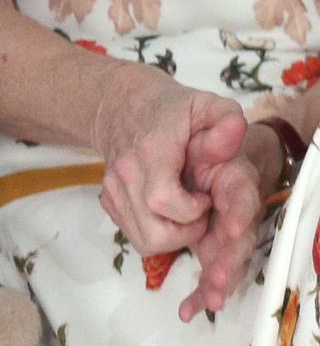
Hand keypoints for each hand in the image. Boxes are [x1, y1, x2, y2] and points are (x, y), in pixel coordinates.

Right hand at [93, 61, 246, 254]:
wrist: (122, 104)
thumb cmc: (169, 110)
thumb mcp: (205, 105)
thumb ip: (226, 117)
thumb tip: (238, 129)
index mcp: (150, 151)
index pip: (164, 200)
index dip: (193, 210)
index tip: (206, 197)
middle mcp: (126, 173)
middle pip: (154, 233)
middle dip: (186, 232)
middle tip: (199, 211)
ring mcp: (113, 188)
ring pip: (143, 241)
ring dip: (172, 237)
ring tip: (185, 212)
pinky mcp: (108, 200)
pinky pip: (134, 234)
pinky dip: (155, 232)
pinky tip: (168, 211)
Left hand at [177, 122, 282, 321]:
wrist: (190, 142)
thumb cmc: (196, 128)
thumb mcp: (205, 115)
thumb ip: (219, 124)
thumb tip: (233, 124)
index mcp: (236, 177)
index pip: (243, 195)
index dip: (239, 212)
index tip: (234, 227)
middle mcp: (233, 208)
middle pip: (236, 240)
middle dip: (229, 261)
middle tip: (220, 279)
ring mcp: (220, 229)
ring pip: (221, 261)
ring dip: (215, 278)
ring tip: (210, 297)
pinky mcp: (205, 244)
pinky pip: (206, 273)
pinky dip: (199, 292)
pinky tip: (188, 310)